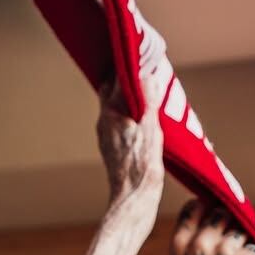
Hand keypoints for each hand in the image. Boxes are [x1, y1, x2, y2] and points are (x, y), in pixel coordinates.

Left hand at [96, 75, 164, 229]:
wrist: (133, 199)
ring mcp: (107, 136)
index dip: (127, 65)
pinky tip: (144, 118)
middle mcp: (104, 122)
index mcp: (110, 114)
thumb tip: (147, 75)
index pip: (115, 79)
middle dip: (126, 79)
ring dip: (130, 98)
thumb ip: (147, 100)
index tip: (139, 55)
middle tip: (143, 69)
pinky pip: (121, 122)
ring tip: (147, 91)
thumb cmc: (142, 166)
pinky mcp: (113, 148)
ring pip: (117, 108)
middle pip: (112, 92)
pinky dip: (131, 114)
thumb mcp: (150, 128)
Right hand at [165, 200, 254, 254]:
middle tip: (232, 242)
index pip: (195, 207)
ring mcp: (227, 251)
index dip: (206, 209)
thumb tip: (218, 230)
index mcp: (180, 244)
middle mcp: (202, 242)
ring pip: (242, 231)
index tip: (212, 215)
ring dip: (244, 243)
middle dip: (228, 224)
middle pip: (222, 213)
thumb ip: (194, 248)